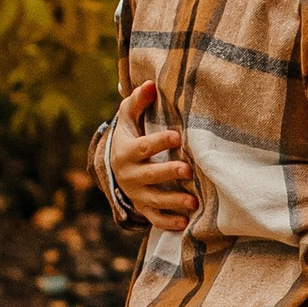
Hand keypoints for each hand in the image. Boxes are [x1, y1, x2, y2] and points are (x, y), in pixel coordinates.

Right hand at [110, 80, 197, 231]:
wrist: (114, 166)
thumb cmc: (129, 136)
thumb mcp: (128, 118)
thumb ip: (137, 102)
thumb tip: (150, 83)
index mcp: (127, 152)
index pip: (143, 147)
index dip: (159, 142)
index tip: (177, 136)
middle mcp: (130, 174)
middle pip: (150, 174)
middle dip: (168, 173)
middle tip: (188, 171)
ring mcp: (136, 193)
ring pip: (154, 199)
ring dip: (173, 201)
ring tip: (194, 202)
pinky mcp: (142, 207)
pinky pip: (154, 218)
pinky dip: (167, 222)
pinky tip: (185, 223)